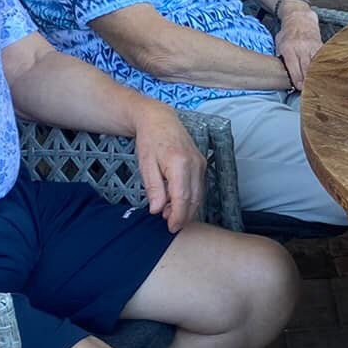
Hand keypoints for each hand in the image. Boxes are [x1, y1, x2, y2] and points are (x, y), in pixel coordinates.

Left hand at [132, 102, 205, 231]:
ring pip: (199, 195)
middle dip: (183, 216)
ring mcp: (201, 163)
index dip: (178, 216)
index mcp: (179, 163)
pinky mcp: (202, 164)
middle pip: (194, 199)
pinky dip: (191, 198)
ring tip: (171, 214)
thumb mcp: (145, 165)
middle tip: (169, 225)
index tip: (171, 228)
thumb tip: (157, 210)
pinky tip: (177, 201)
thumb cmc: (150, 140)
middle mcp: (195, 164)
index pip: (182, 198)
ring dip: (188, 208)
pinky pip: (199, 187)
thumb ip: (153, 189)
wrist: (159, 119)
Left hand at [275, 10, 322, 91]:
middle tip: (308, 90)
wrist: (299, 18)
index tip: (299, 88)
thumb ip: (282, 58)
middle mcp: (301, 47)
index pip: (294, 68)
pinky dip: (322, 67)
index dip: (297, 80)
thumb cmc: (288, 33)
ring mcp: (312, 46)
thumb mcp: (279, 44)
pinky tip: (323, 74)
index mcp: (288, 48)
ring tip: (317, 85)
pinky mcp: (320, 45)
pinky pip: (322, 59)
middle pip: (306, 69)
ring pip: (316, 65)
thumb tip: (283, 74)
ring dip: (316, 76)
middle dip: (307, 81)